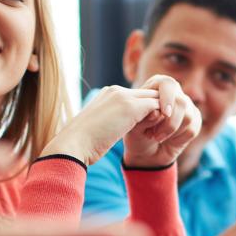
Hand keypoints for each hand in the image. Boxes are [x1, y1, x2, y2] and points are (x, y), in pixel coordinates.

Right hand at [43, 85, 164, 164]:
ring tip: (161, 134)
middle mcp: (116, 90)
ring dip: (161, 115)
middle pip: (147, 94)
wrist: (74, 145)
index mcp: (108, 94)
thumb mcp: (99, 128)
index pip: (136, 97)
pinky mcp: (131, 107)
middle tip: (161, 131)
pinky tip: (158, 135)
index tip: (149, 129)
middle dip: (157, 110)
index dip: (145, 111)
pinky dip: (162, 119)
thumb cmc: (82, 144)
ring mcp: (123, 96)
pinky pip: (158, 106)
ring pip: (155, 98)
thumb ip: (112, 122)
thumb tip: (117, 128)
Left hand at [122, 75, 201, 167]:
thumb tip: (158, 113)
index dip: (167, 98)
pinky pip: (192, 129)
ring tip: (155, 137)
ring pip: (188, 117)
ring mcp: (187, 106)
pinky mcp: (195, 121)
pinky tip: (168, 140)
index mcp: (157, 85)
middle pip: (181, 102)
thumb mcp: (134, 126)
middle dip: (168, 123)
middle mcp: (175, 93)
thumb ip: (144, 117)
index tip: (164, 114)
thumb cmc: (137, 134)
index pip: (168, 85)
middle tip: (152, 134)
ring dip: (171, 131)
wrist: (145, 152)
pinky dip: (178, 139)